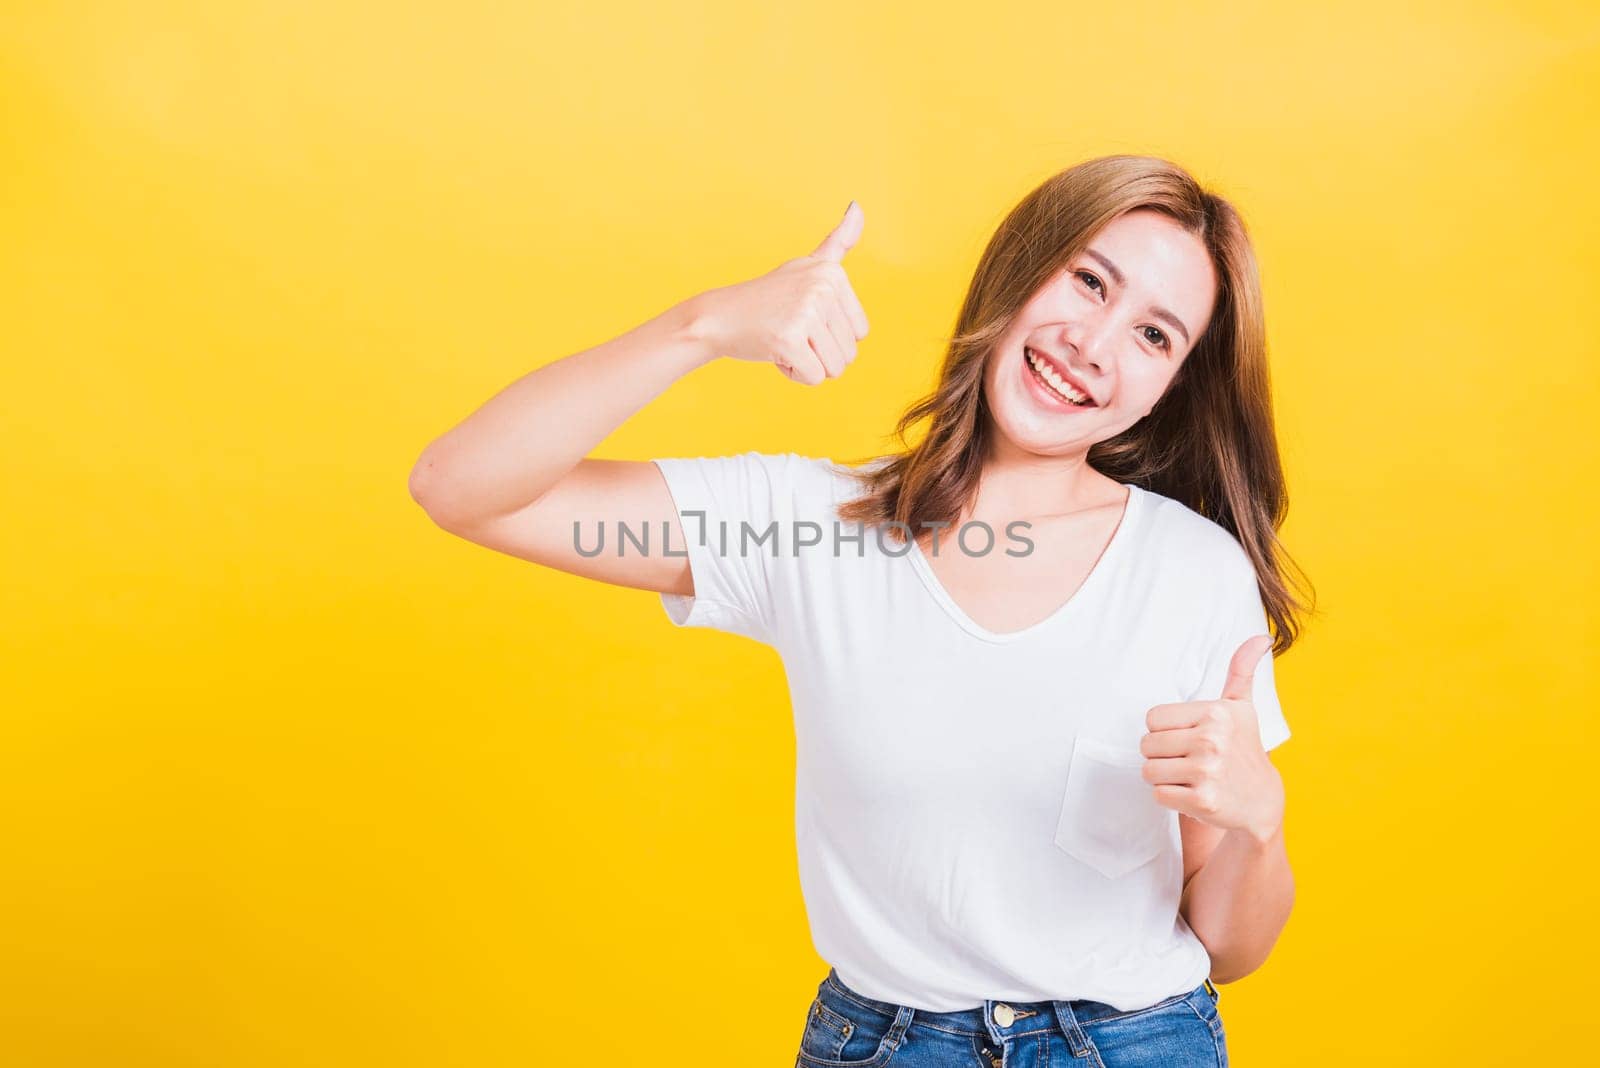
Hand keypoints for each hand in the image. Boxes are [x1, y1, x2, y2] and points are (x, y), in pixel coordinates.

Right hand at [685, 201, 869, 384]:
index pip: (860, 332)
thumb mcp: (807, 265)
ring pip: (834, 369)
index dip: (830, 335)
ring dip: (807, 364)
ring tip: (782, 338)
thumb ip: (839, 241)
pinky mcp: (789, 339)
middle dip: (819, 353)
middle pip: (848, 354)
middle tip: (788, 329)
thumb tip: (858, 205)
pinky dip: (793, 373)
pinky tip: (774, 351)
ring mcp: (806, 312)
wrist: (718, 316)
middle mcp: (823, 287)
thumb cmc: (767, 298)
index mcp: (832, 272)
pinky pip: (813, 378)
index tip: (802, 316)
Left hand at [1139, 634, 1284, 841]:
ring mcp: (1207, 771)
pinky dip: (1170, 798)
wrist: (1262, 801)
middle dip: (1161, 755)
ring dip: (1164, 777)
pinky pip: (1158, 795)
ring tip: (1190, 776)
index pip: (1152, 718)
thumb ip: (1241, 671)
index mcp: (1216, 713)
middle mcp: (1212, 740)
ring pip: (1148, 771)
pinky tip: (1193, 793)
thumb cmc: (1242, 748)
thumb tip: (1261, 637)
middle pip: (1146, 745)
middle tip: (1188, 760)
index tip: (1188, 737)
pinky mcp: (1202, 801)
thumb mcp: (1241, 708)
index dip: (1164, 730)